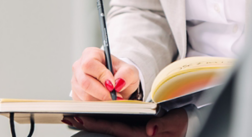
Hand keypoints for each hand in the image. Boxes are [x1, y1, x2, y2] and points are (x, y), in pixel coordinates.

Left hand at [61, 108, 187, 136]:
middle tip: (69, 117)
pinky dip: (98, 123)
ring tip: (73, 116)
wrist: (182, 127)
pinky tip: (88, 119)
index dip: (97, 123)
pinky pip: (111, 127)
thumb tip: (150, 130)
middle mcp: (132, 135)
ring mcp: (130, 134)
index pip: (115, 128)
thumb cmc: (179, 125)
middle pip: (106, 130)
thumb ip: (164, 126)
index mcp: (140, 135)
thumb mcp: (176, 122)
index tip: (82, 117)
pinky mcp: (130, 132)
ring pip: (106, 129)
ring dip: (90, 123)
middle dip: (87, 123)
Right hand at [71, 47, 139, 100]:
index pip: (89, 64)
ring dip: (101, 100)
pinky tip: (105, 101)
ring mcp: (76, 81)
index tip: (113, 85)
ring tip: (112, 98)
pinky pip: (84, 103)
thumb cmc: (121, 74)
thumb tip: (118, 83)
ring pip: (84, 95)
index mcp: (91, 54)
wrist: (118, 85)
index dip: (101, 75)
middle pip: (84, 82)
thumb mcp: (130, 71)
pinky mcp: (75, 94)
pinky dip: (97, 105)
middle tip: (115, 97)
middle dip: (102, 93)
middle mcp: (79, 66)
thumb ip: (126, 74)